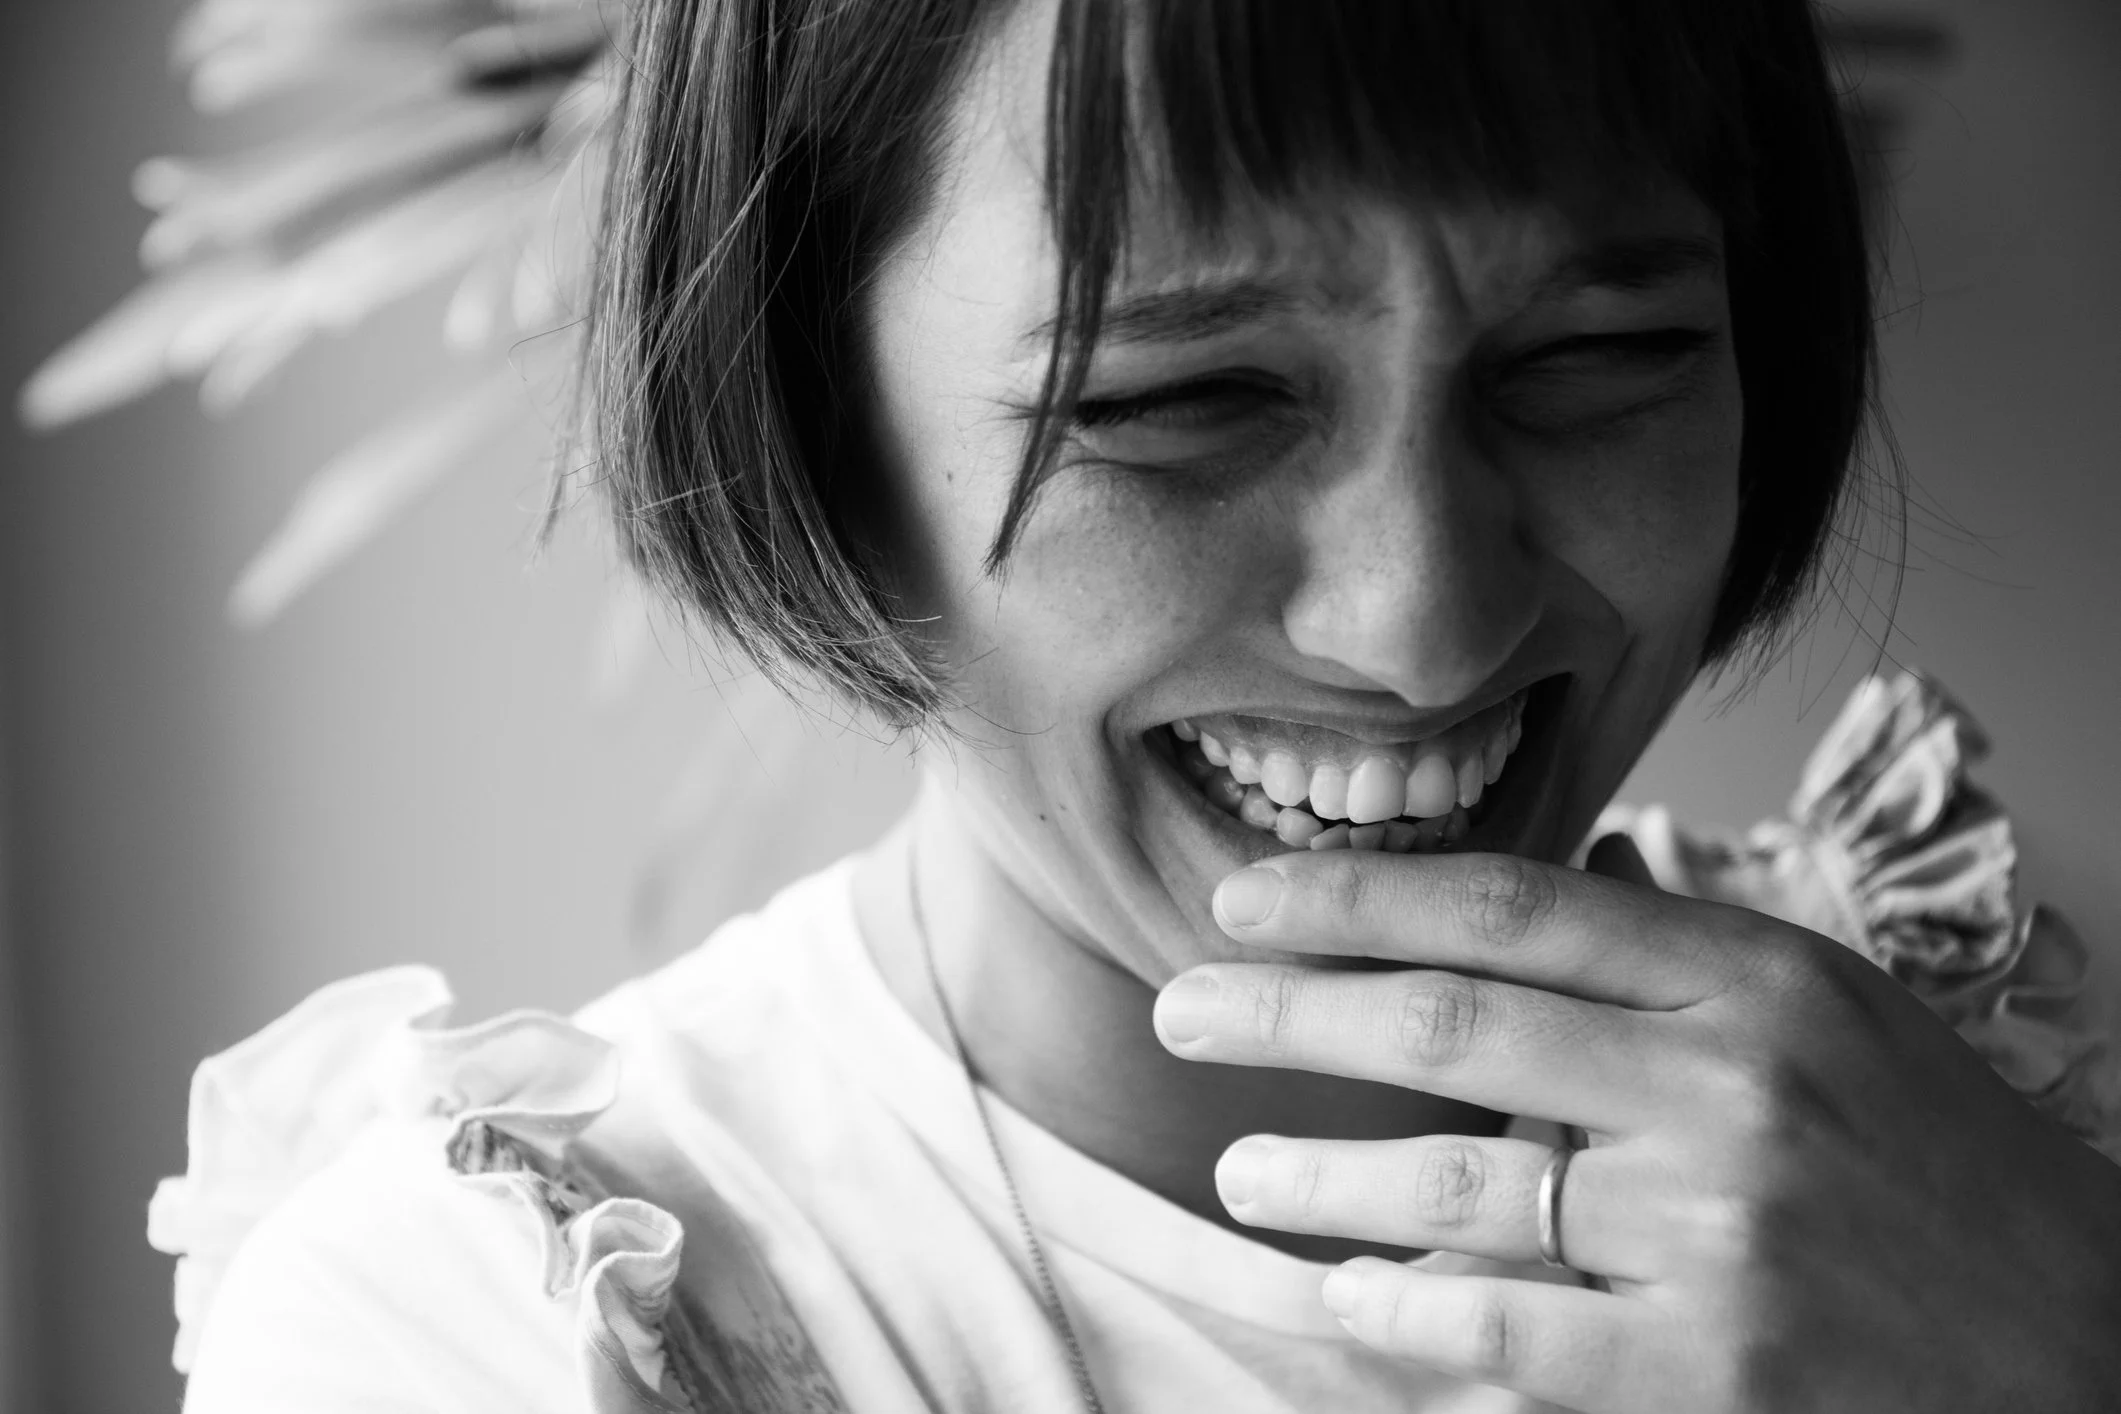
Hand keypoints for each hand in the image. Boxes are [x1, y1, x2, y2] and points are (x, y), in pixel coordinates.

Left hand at [1152, 845, 2120, 1412]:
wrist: (2086, 1337)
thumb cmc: (1933, 1168)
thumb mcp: (1825, 1018)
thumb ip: (1663, 961)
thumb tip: (1498, 903)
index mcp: (1756, 976)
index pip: (1507, 906)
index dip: (1353, 896)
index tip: (1246, 901)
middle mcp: (1730, 1085)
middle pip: (1450, 1022)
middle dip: (1286, 1010)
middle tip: (1181, 1007)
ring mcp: (1720, 1232)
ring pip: (1457, 1180)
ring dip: (1318, 1172)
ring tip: (1240, 1164)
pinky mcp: (1712, 1369)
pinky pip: (1505, 1327)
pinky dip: (1402, 1305)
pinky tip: (1344, 1292)